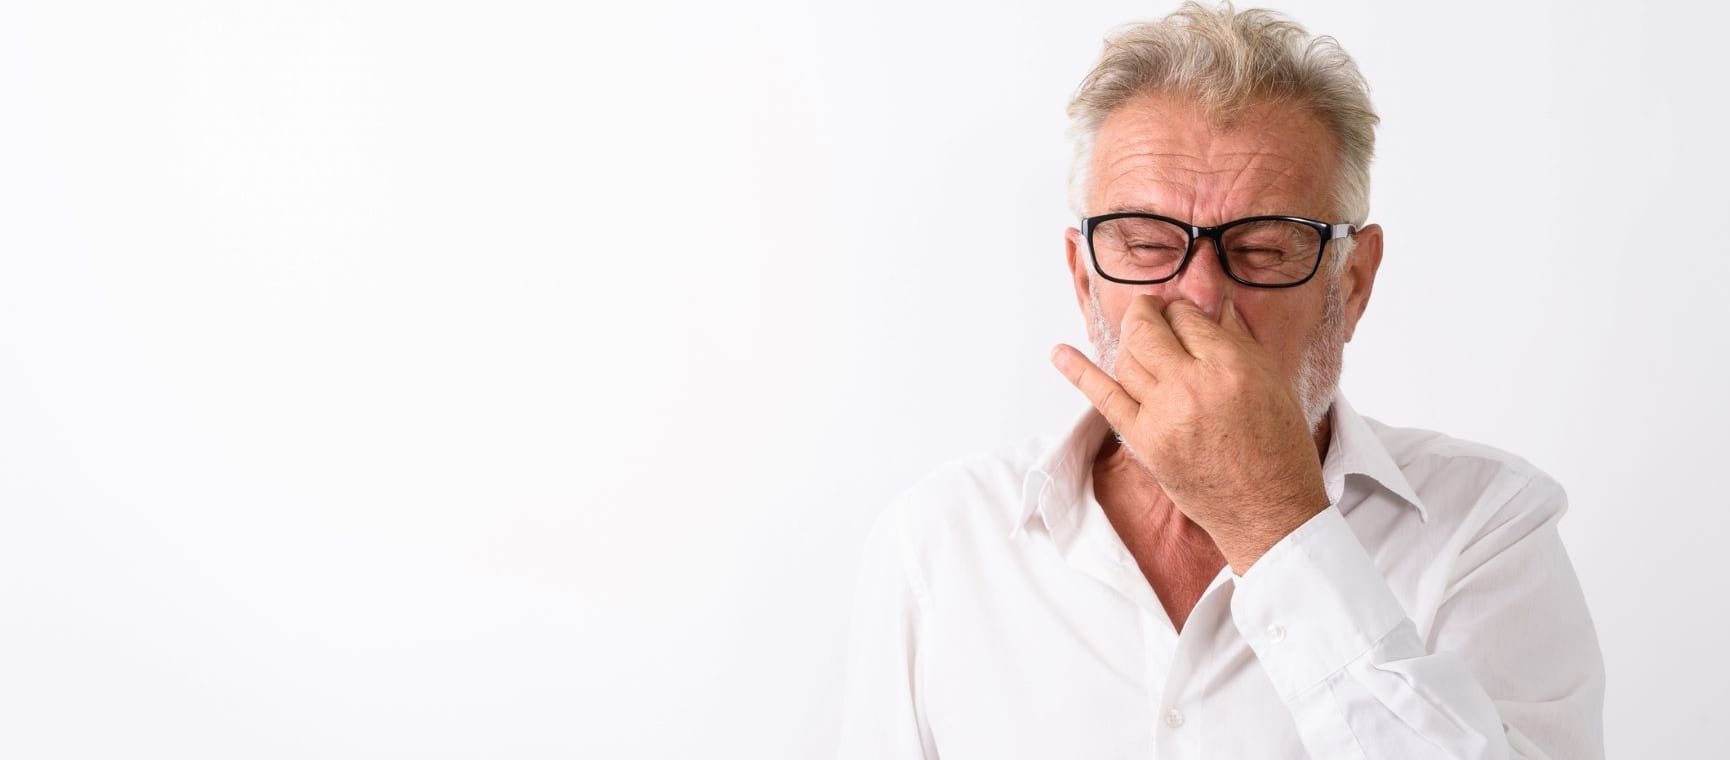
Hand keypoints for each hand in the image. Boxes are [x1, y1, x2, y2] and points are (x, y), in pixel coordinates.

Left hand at [1050, 295, 1330, 572]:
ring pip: (1126, 358)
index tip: (1184, 317)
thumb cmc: (1278, 447)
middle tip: (1151, 311)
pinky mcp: (1143, 442)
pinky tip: (1059, 353)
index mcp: (1230, 366)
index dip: (1182, 312)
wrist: (1267, 510)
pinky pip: (1103, 398)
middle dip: (1146, 313)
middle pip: (1147, 330)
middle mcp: (1191, 385)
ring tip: (1140, 339)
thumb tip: (1211, 305)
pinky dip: (1078, 373)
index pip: (1186, 316)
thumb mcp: (1273, 382)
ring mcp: (1162, 415)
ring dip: (1130, 342)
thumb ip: (1237, 340)